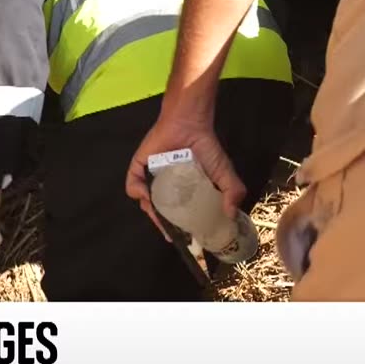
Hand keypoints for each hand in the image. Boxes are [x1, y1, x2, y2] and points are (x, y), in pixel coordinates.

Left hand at [124, 111, 245, 240]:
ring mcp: (151, 178)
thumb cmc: (206, 148)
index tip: (186, 240)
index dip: (180, 229)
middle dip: (164, 225)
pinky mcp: (138, 166)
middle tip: (171, 234)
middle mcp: (166, 187)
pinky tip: (146, 195)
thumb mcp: (224, 172)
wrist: (190, 123)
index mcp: (184, 192)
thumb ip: (232, 192)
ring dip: (151, 211)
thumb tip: (231, 215)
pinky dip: (136, 191)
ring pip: (146, 202)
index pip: (178, 216)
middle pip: (160, 212)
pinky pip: (132, 184)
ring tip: (160, 216)